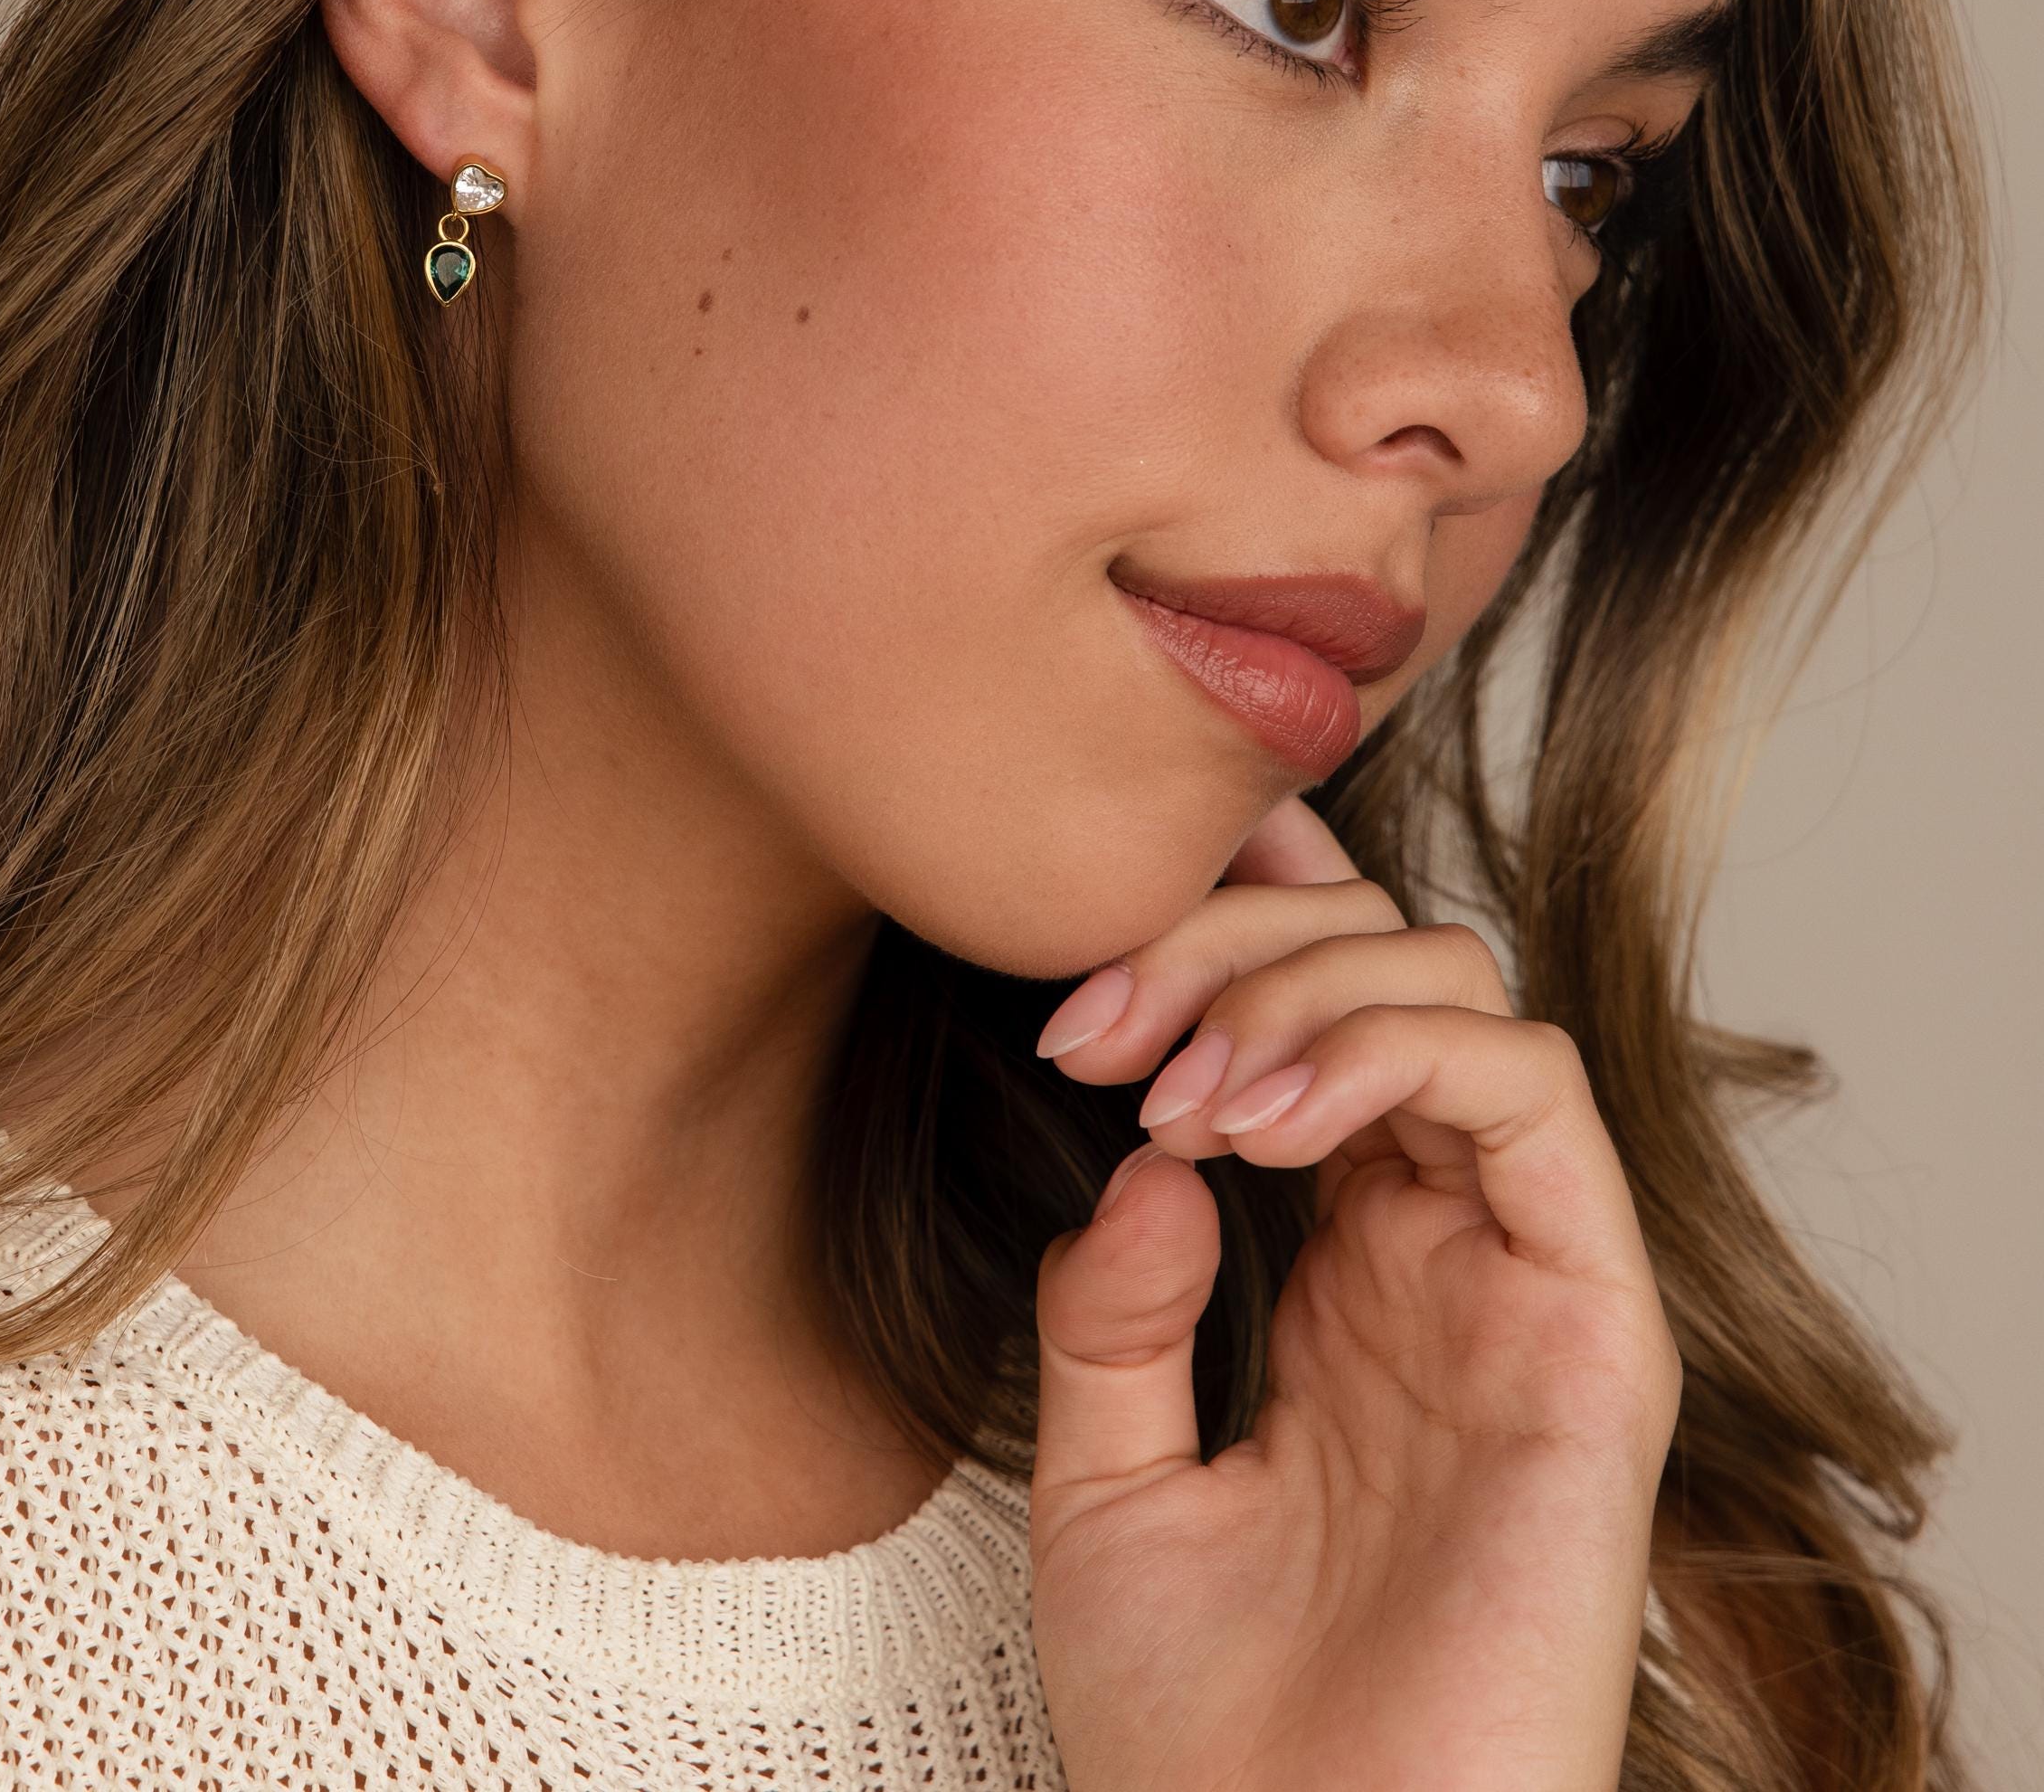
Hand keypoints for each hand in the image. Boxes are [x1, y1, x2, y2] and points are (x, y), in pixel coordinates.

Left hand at [1027, 797, 1680, 1791]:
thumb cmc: (1200, 1731)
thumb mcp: (1103, 1481)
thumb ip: (1115, 1310)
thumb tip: (1152, 1158)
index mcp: (1341, 1276)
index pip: (1316, 1017)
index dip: (1206, 956)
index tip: (1070, 1020)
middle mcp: (1442, 1260)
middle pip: (1382, 967)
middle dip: (1226, 949)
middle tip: (1100, 1035)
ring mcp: (1521, 1290)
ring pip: (1462, 997)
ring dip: (1300, 993)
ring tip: (1181, 1098)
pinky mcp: (1590, 1342)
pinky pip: (1534, 1102)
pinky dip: (1392, 1053)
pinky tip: (1261, 1128)